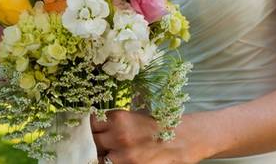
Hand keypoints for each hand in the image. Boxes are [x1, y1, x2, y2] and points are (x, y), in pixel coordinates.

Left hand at [91, 110, 219, 163]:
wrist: (184, 139)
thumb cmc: (159, 125)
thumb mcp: (135, 117)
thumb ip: (114, 121)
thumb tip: (96, 125)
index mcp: (119, 118)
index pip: (91, 123)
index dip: (91, 125)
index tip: (91, 127)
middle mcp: (119, 137)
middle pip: (92, 141)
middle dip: (95, 141)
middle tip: (101, 140)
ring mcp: (125, 157)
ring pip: (100, 158)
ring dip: (103, 154)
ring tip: (112, 151)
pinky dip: (114, 162)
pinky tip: (122, 157)